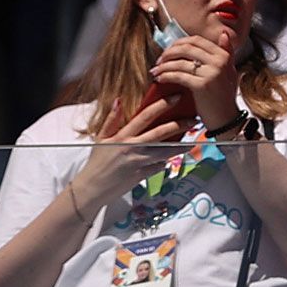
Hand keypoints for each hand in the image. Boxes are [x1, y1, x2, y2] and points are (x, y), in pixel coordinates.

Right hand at [71, 94, 196, 205]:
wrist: (92, 188)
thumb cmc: (96, 162)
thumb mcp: (101, 138)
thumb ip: (111, 119)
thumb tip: (119, 100)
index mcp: (122, 136)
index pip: (146, 116)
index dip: (162, 105)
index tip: (177, 98)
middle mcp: (132, 148)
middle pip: (161, 133)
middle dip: (180, 125)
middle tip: (194, 120)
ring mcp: (139, 163)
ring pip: (165, 152)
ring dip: (180, 147)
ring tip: (191, 142)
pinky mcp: (142, 176)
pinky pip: (158, 167)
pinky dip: (163, 163)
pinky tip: (168, 160)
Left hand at [152, 32, 241, 131]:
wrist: (226, 119)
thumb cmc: (225, 96)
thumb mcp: (229, 71)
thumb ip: (226, 52)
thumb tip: (223, 34)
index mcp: (224, 55)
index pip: (196, 40)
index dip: (178, 43)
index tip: (169, 50)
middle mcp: (219, 61)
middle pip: (186, 48)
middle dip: (169, 52)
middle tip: (159, 59)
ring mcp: (211, 73)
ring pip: (180, 62)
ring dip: (164, 65)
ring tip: (156, 70)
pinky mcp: (202, 85)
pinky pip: (178, 75)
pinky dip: (166, 76)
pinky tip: (160, 79)